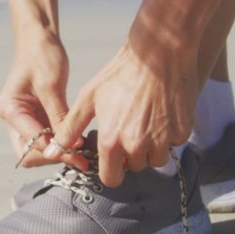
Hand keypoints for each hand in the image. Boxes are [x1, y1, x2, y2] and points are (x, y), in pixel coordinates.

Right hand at [0, 30, 87, 169]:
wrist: (39, 38)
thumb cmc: (42, 55)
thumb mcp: (51, 86)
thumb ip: (58, 117)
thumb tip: (71, 144)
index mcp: (9, 109)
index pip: (32, 142)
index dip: (55, 151)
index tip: (79, 156)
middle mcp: (12, 118)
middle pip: (29, 153)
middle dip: (53, 157)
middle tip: (81, 159)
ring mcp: (23, 118)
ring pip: (39, 148)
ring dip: (59, 151)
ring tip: (84, 152)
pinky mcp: (35, 116)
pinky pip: (47, 136)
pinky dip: (61, 141)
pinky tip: (80, 142)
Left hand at [47, 0, 225, 185]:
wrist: (159, 54)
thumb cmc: (120, 73)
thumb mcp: (88, 98)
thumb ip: (69, 129)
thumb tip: (52, 152)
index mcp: (112, 140)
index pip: (111, 179)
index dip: (111, 169)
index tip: (112, 157)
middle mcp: (138, 145)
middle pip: (134, 168)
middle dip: (131, 155)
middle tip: (129, 128)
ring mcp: (163, 140)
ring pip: (156, 159)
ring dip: (151, 148)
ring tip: (145, 120)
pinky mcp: (182, 132)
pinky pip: (173, 144)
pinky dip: (168, 135)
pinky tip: (161, 113)